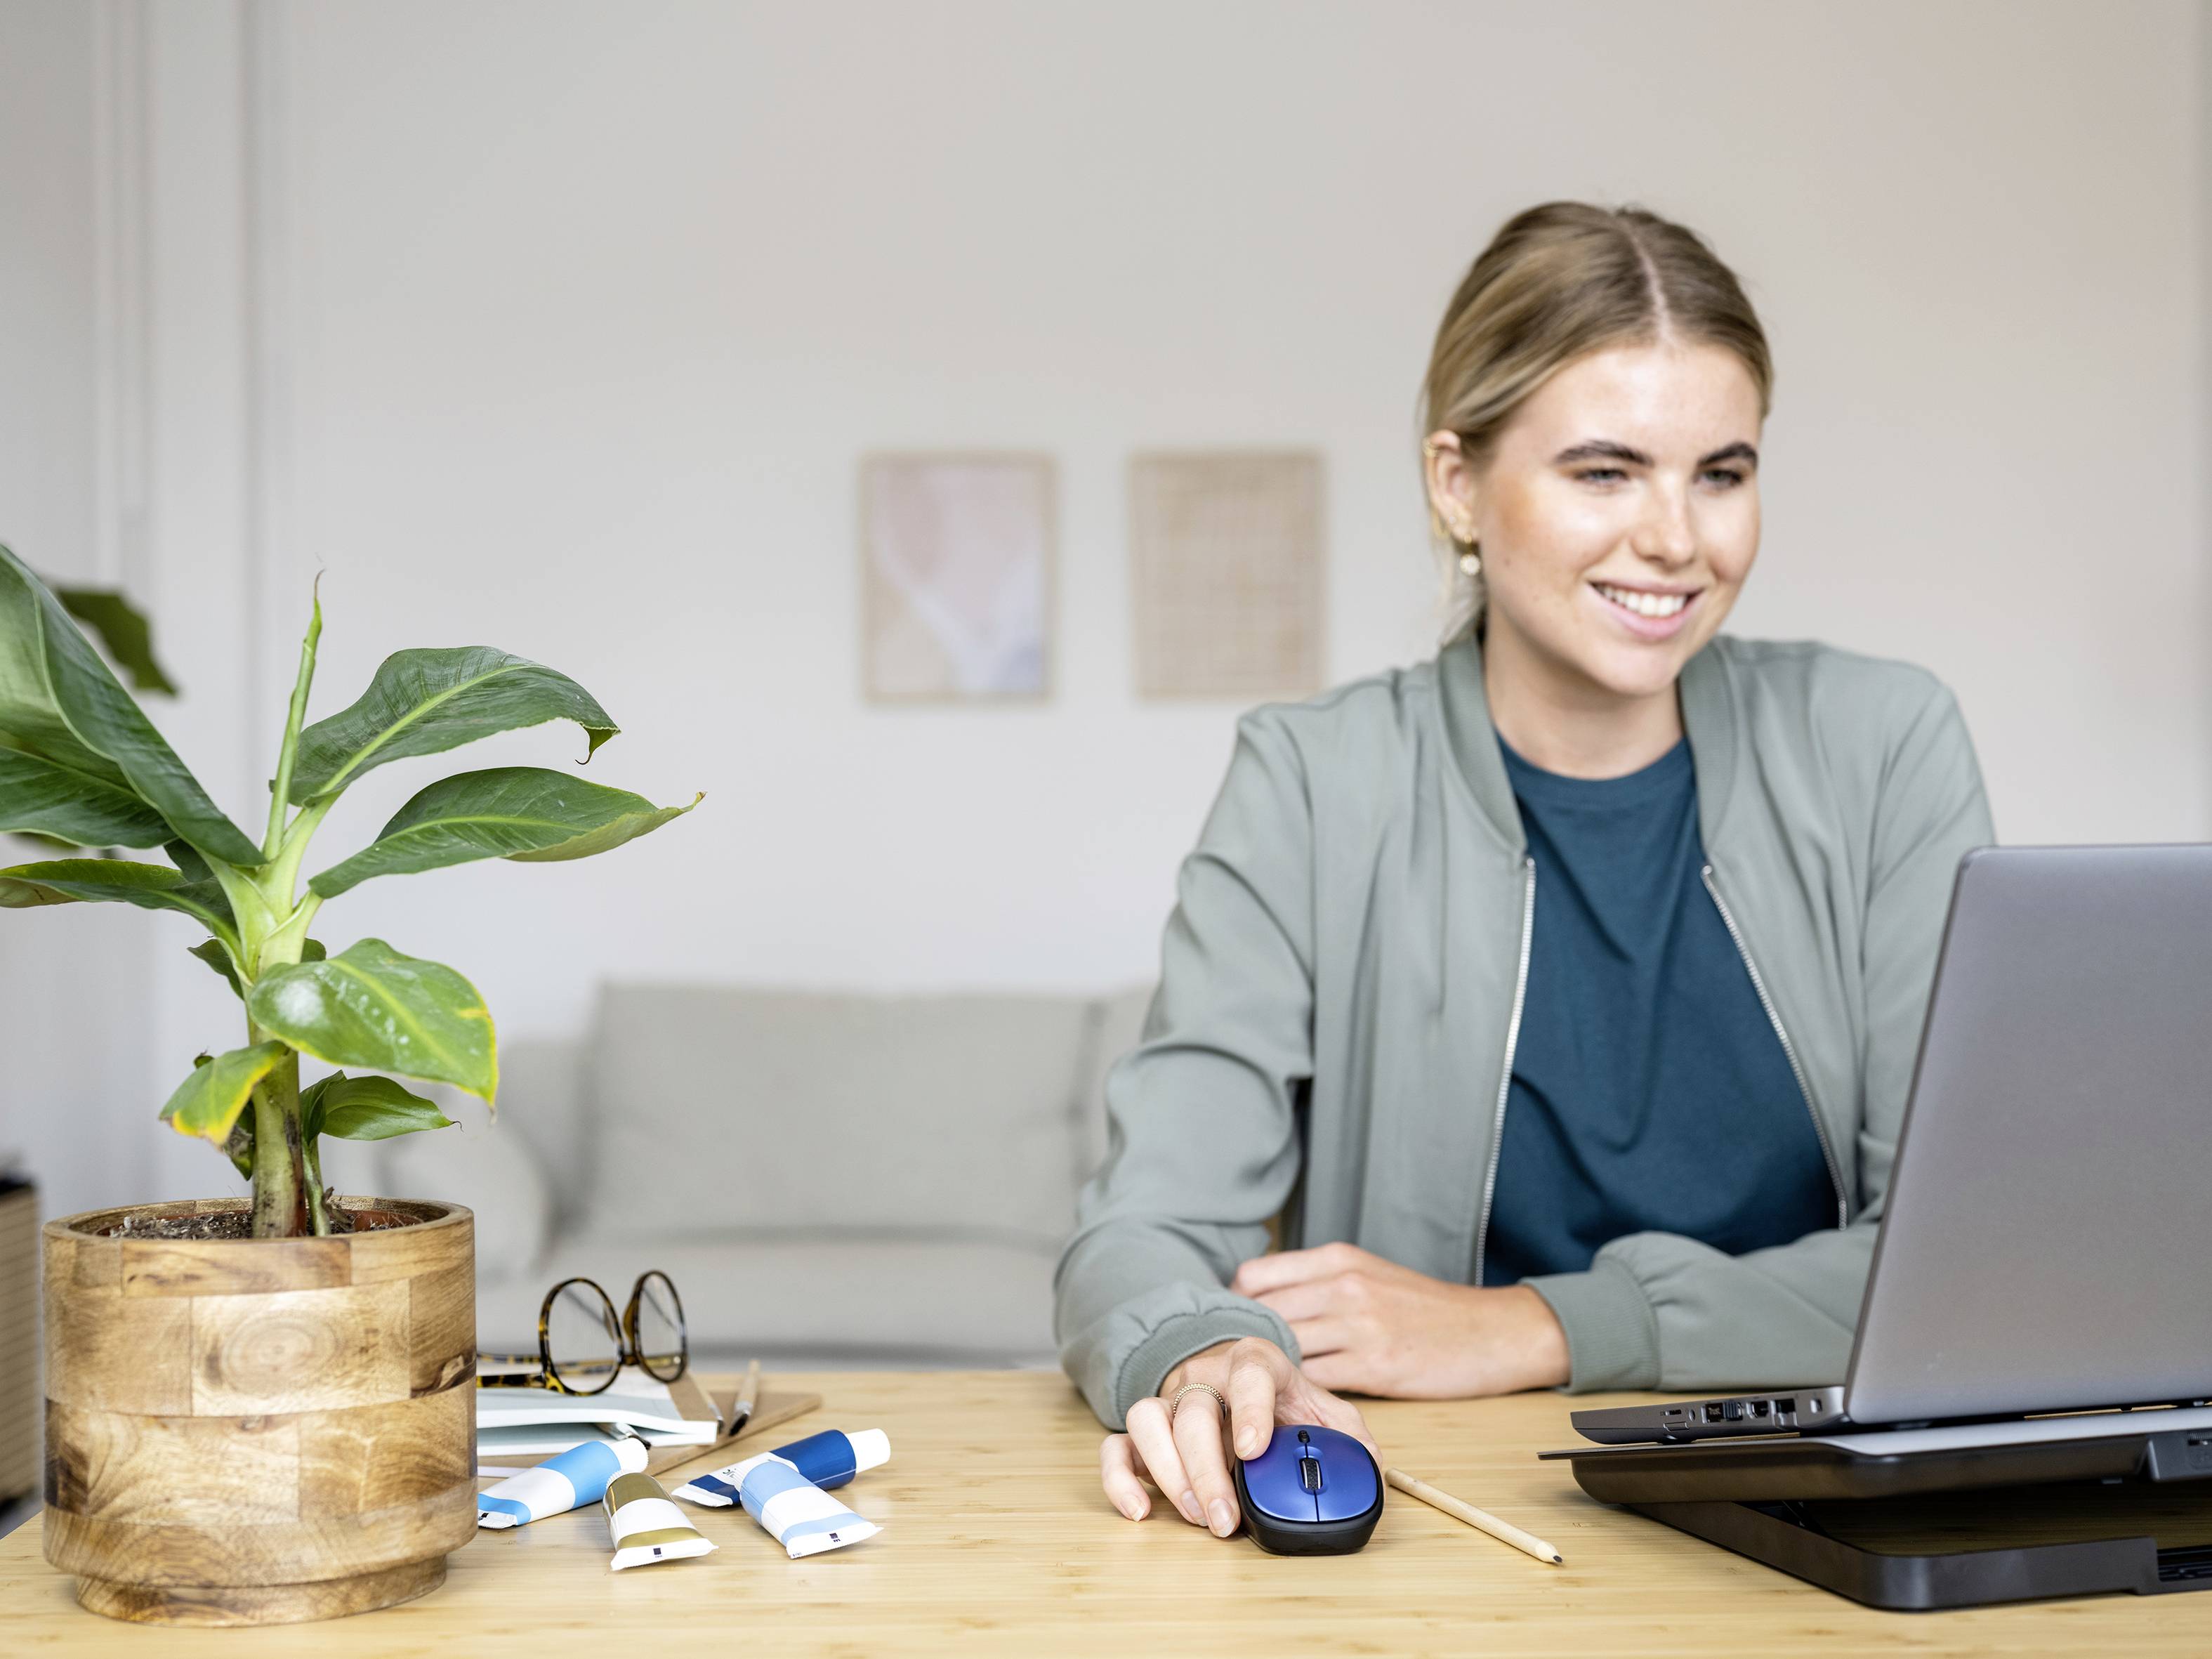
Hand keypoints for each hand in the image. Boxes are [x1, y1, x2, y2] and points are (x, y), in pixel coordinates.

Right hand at [1097, 1336, 1375, 1536]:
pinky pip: (1117, 1445)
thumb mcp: (1323, 1409)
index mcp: (1256, 1365)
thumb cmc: (1282, 1401)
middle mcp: (1207, 1376)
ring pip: (1147, 1419)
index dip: (1251, 1410)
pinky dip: (1120, 1479)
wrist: (1237, 1375)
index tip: (1253, 1450)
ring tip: (1195, 1514)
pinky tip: (1140, 1511)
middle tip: (1224, 1519)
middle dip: (1206, 1471)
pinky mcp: (1147, 1428)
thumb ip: (1347, 1438)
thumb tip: (1370, 1475)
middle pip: (1194, 1412)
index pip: (1251, 1373)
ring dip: (1167, 1472)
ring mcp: (1172, 1400)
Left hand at [1232, 1242, 1569, 1397]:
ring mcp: (1358, 1325)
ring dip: (1264, 1369)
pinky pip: (1314, 1380)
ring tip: (1252, 1386)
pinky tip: (1290, 1402)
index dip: (1233, 1303)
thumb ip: (1321, 1281)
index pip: (1256, 1274)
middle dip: (1241, 1340)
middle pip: (1262, 1312)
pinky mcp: (1373, 1366)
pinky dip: (1297, 1392)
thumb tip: (1266, 1302)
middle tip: (1228, 1363)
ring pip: (1283, 1346)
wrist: (1491, 1332)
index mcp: (1338, 1258)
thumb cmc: (1428, 1308)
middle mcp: (1344, 1285)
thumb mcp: (1371, 1273)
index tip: (1228, 1326)